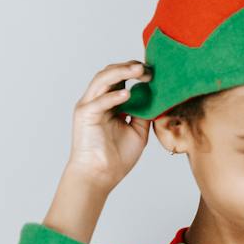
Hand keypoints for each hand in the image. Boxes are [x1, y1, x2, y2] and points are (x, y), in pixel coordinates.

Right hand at [65, 61, 151, 190]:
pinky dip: (112, 96)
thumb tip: (158, 96)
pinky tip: (127, 94)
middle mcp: (97, 100)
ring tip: (139, 71)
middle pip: (110, 73)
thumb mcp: (138, 130)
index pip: (120, 78)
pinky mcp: (84, 116)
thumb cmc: (117, 156)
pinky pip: (99, 102)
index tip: (154, 71)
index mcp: (109, 102)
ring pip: (102, 80)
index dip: (135, 71)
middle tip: (148, 68)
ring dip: (121, 73)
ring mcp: (89, 106)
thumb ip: (144, 112)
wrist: (101, 175)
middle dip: (129, 67)